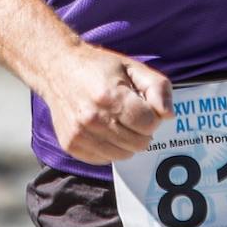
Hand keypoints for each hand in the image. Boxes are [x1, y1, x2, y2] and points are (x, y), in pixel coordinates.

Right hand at [39, 41, 173, 164]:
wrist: (57, 68)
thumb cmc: (98, 66)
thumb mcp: (132, 67)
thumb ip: (157, 87)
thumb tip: (168, 115)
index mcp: (110, 97)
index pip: (149, 124)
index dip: (152, 116)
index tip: (143, 105)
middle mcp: (93, 119)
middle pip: (138, 143)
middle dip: (142, 130)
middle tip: (132, 114)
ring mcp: (80, 135)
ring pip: (123, 155)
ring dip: (127, 141)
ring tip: (117, 120)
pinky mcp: (71, 145)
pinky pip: (104, 159)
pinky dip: (110, 148)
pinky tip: (103, 128)